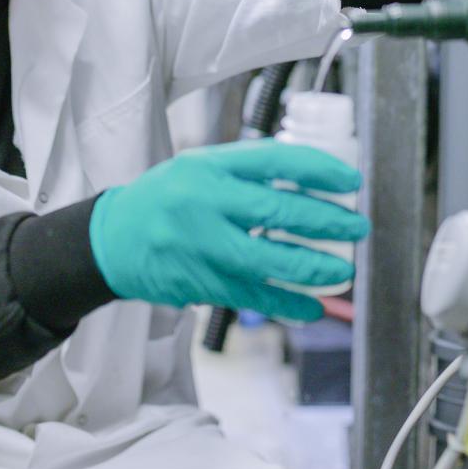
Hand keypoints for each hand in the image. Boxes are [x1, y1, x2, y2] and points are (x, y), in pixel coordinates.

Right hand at [88, 140, 370, 321]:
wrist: (111, 239)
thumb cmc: (165, 198)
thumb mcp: (198, 168)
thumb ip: (245, 173)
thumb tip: (310, 177)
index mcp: (208, 166)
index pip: (274, 161)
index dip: (319, 170)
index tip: (350, 183)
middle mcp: (204, 202)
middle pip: (277, 211)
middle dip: (326, 222)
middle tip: (356, 228)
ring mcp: (200, 245)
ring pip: (268, 260)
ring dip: (313, 267)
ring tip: (342, 271)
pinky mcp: (199, 282)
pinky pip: (251, 295)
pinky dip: (286, 304)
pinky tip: (312, 307)